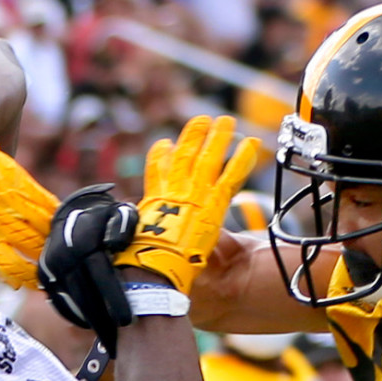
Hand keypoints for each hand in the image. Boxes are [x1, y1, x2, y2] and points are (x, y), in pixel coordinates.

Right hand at [38, 184, 137, 356]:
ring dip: (89, 322)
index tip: (127, 320)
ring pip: (70, 301)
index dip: (113, 298)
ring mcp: (49, 265)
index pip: (100, 274)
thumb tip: (115, 245)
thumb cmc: (106, 216)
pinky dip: (75, 315)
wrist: (73, 212)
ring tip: (109, 339)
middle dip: (101, 319)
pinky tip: (92, 326)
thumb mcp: (120, 213)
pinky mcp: (43, 275)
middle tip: (118, 342)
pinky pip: (59, 302)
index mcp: (83, 238)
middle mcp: (62, 253)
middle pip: (84, 294)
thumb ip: (123, 225)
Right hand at [114, 115, 258, 293]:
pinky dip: (242, 159)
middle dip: (194, 135)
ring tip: (226, 121)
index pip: (157, 168)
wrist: (157, 261)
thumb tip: (130, 233)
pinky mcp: (214, 203)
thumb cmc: (142, 255)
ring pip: (209, 157)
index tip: (164, 144)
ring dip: (218, 137)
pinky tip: (251, 144)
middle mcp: (174, 188)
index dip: (160, 154)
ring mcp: (195, 192)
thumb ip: (138, 226)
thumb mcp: (133, 234)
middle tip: (202, 120)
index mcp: (154, 196)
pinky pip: (231, 175)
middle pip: (185, 154)